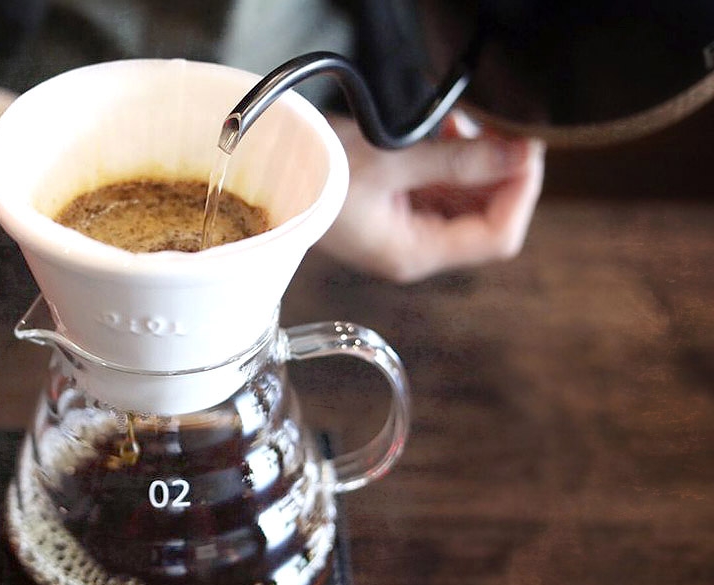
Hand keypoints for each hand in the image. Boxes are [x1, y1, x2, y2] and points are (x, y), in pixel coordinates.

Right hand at [317, 113, 544, 282]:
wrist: (265, 172)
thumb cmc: (313, 175)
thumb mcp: (392, 161)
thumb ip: (460, 160)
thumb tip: (517, 155)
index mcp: (414, 253)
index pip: (498, 237)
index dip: (521, 194)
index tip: (526, 149)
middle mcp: (414, 251)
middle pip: (487, 220)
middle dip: (501, 174)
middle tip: (498, 128)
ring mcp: (405, 233)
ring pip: (467, 204)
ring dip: (476, 164)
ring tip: (461, 125)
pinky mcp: (395, 213)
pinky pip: (442, 193)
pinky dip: (452, 163)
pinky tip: (443, 134)